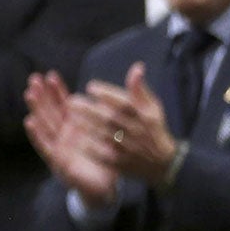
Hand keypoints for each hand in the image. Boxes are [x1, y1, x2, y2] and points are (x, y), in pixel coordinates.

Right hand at [25, 71, 118, 208]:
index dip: (56, 91)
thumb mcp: (108, 135)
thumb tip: (111, 98)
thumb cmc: (105, 160)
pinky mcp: (57, 161)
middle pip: (49, 112)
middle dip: (41, 95)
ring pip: (44, 124)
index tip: (51, 75)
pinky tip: (30, 122)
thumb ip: (107, 117)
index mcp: (75, 127)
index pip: (63, 105)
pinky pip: (45, 146)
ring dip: (36, 109)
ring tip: (29, 93)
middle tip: (34, 78)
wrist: (104, 188)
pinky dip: (37, 134)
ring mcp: (58, 148)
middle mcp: (63, 135)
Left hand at [76, 62, 177, 186]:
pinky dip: (88, 145)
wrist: (160, 163)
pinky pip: (101, 153)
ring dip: (85, 125)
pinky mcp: (118, 162)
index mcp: (145, 116)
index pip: (125, 103)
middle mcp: (136, 131)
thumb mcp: (152, 108)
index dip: (108, 95)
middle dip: (90, 110)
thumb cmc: (152, 129)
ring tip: (69, 115)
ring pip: (103, 135)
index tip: (90, 86)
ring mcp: (126, 148)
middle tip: (71, 100)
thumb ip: (140, 90)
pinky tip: (75, 137)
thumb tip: (137, 67)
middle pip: (110, 119)